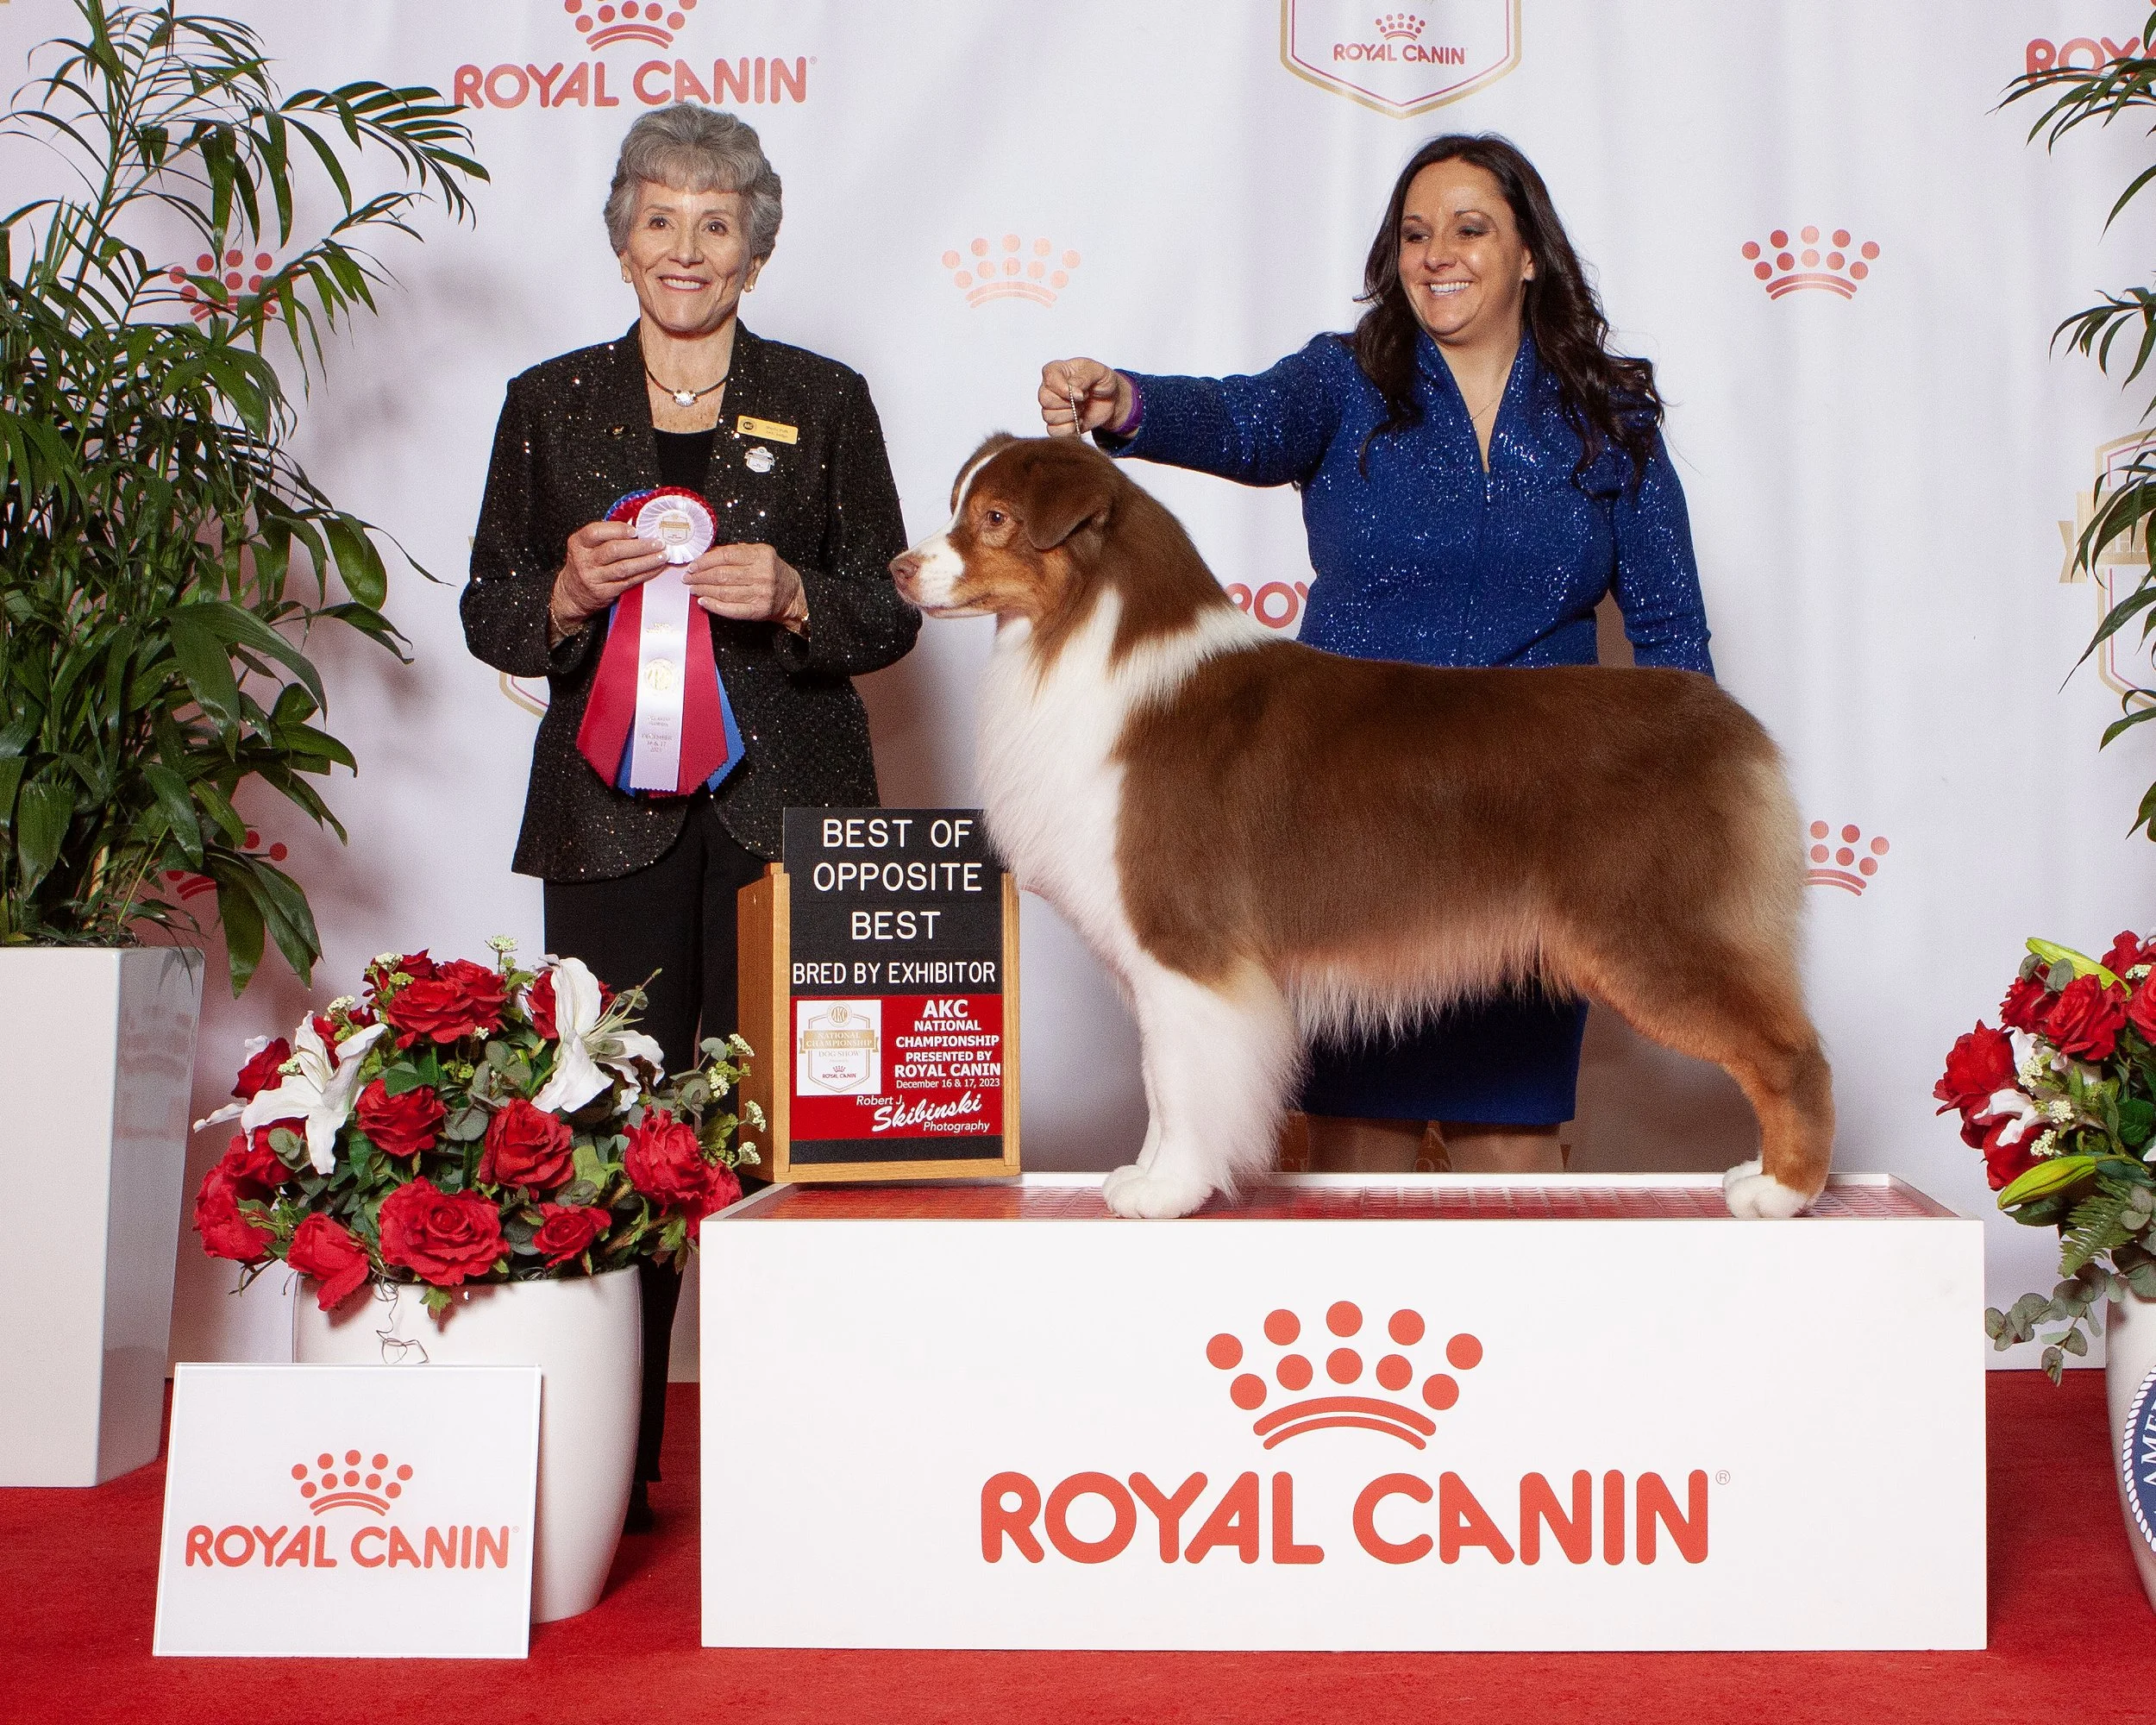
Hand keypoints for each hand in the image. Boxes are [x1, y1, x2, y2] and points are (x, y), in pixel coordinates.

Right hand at [551, 521, 667, 630]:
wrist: (572, 594)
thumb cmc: (585, 565)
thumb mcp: (586, 546)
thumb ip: (606, 535)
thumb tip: (635, 524)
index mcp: (578, 543)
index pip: (596, 532)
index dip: (617, 530)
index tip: (635, 530)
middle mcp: (584, 561)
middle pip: (614, 550)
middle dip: (640, 546)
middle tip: (657, 543)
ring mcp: (594, 578)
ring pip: (624, 567)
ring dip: (647, 561)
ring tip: (662, 555)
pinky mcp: (604, 592)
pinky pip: (629, 581)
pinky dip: (645, 574)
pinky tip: (655, 568)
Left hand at [684, 541, 805, 627]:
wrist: (793, 594)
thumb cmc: (772, 572)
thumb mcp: (760, 554)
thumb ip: (736, 553)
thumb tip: (707, 557)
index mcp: (761, 555)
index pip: (725, 556)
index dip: (704, 561)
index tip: (693, 565)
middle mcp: (762, 574)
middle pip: (722, 575)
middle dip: (700, 577)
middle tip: (688, 578)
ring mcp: (760, 593)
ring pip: (723, 592)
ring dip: (703, 590)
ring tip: (693, 588)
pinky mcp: (758, 610)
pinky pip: (730, 609)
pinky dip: (714, 606)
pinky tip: (704, 601)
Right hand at [1038, 358, 1130, 437]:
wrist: (1112, 400)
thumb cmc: (1102, 381)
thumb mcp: (1098, 372)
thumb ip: (1083, 377)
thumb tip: (1072, 391)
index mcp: (1057, 370)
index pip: (1049, 378)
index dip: (1063, 389)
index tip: (1081, 394)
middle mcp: (1050, 388)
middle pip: (1045, 399)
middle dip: (1068, 404)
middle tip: (1083, 400)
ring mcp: (1052, 407)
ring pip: (1048, 416)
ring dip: (1071, 416)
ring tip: (1082, 409)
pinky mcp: (1057, 423)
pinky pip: (1053, 431)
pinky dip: (1069, 429)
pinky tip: (1079, 421)